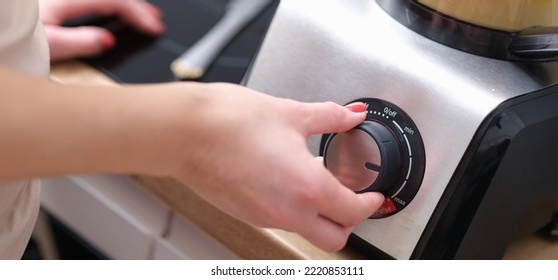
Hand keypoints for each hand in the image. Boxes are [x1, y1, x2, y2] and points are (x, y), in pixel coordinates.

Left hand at [39, 0, 164, 60]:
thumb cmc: (4, 39)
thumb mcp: (46, 46)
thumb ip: (79, 43)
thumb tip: (106, 41)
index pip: (112, 1)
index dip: (137, 14)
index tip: (153, 28)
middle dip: (136, 6)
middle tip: (155, 22)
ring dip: (122, 4)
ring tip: (141, 14)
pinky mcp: (55, 4)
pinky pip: (89, 0)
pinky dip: (106, 5)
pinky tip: (110, 13)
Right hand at [161, 83, 384, 251]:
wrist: (183, 131)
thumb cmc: (227, 121)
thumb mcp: (290, 112)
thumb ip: (330, 116)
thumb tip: (351, 116)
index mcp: (307, 187)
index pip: (353, 211)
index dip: (371, 203)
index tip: (375, 195)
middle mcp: (288, 211)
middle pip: (334, 238)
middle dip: (350, 223)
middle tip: (354, 200)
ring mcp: (264, 216)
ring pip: (306, 231)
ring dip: (320, 215)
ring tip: (318, 182)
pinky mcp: (245, 213)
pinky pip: (281, 220)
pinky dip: (294, 208)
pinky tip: (287, 179)